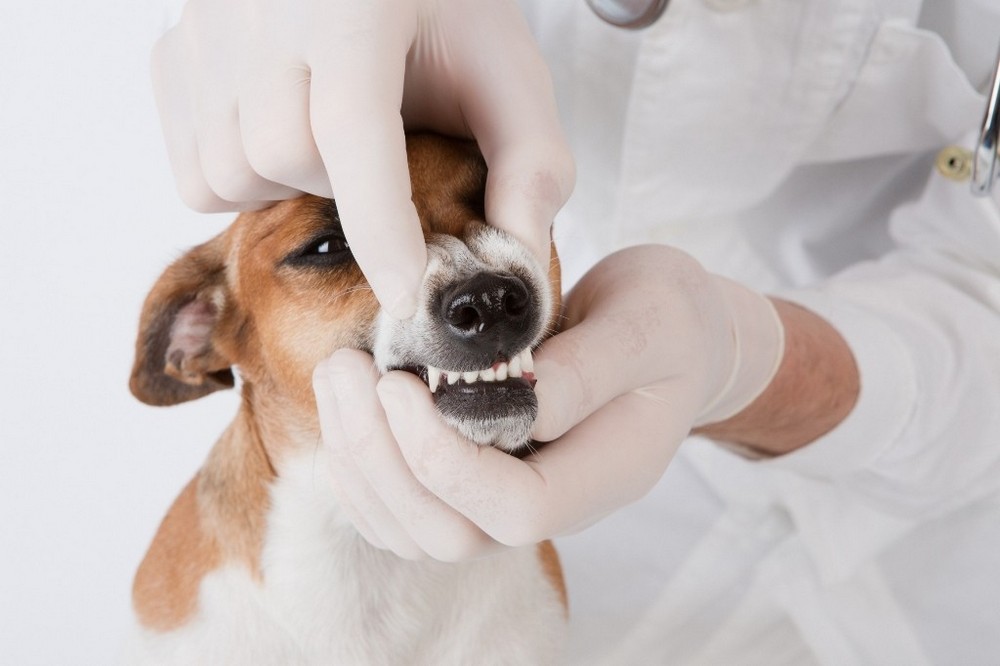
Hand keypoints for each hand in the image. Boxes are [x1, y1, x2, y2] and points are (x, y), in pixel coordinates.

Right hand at [152, 0, 572, 317]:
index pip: (352, 125)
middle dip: (339, 187)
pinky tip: (286, 140)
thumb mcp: (507, 70)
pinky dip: (242, 182)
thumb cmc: (442, 14)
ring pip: (227, 173)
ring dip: (289, 188)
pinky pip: (193, 173)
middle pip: (284, 157)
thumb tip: (517, 259)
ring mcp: (204, 26)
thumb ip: (530, 161)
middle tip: (376, 153)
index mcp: (352, 1)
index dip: (380, 224)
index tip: (407, 293)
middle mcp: (261, 4)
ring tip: (329, 144)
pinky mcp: (172, 51)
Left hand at [312, 245, 783, 559]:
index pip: (517, 510)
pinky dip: (363, 466)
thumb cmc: (669, 322)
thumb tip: (511, 393)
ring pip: (418, 530)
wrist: (675, 335)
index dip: (447, 461)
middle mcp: (555, 501)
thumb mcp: (647, 323)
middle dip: (384, 460)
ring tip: (340, 373)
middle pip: (452, 535)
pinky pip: (407, 506)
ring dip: (362, 461)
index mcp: (604, 472)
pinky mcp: (481, 476)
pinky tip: (350, 406)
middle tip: (348, 369)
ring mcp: (513, 495)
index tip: (402, 384)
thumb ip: (587, 366)